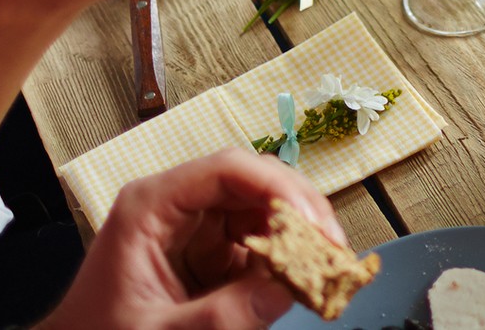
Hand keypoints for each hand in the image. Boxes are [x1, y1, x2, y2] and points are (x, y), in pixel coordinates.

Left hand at [40, 150, 340, 329]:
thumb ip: (221, 316)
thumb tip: (289, 287)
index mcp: (150, 207)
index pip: (226, 170)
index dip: (278, 188)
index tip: (313, 223)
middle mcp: (176, 206)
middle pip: (253, 183)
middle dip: (299, 211)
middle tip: (334, 250)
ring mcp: (194, 228)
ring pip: (263, 210)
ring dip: (299, 235)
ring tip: (327, 267)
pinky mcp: (208, 254)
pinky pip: (258, 243)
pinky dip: (286, 259)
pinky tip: (304, 278)